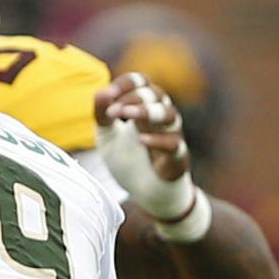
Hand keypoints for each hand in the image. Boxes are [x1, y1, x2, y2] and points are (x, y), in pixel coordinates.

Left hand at [93, 73, 195, 219]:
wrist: (145, 194)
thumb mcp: (107, 137)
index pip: (141, 83)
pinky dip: (158, 140)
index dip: (126, 84)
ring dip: (146, 111)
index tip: (108, 95)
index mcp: (144, 107)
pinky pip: (174, 144)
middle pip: (156, 94)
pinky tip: (140, 140)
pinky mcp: (177, 159)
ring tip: (125, 114)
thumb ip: (102, 115)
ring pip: (169, 114)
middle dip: (133, 98)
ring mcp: (171, 137)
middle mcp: (160, 118)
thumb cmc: (129, 161)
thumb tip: (100, 91)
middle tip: (113, 112)